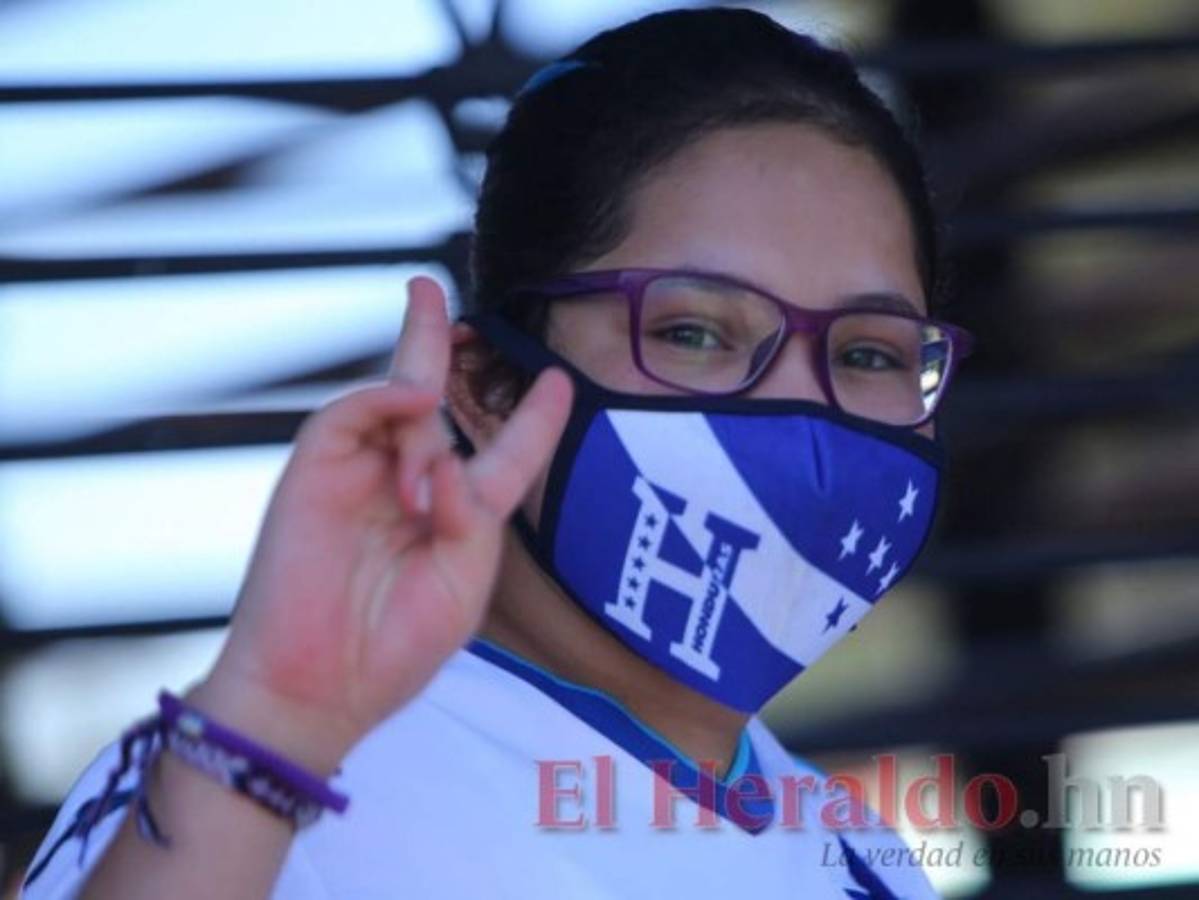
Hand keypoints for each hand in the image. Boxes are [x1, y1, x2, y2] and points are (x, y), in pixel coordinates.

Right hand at [192, 276, 571, 771]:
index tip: (557, 380)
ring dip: (424, 427)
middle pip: (430, 394)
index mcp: (455, 514)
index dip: (533, 419)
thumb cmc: (395, 646)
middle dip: (435, 340)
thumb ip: (472, 511)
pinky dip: (385, 398)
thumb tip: (442, 448)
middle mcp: (407, 481)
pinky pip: (352, 412)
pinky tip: (414, 402)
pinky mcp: (315, 469)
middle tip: (436, 290)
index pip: (504, 453)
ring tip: (418, 497)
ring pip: (399, 400)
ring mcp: (359, 471)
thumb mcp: (463, 581)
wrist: (318, 687)